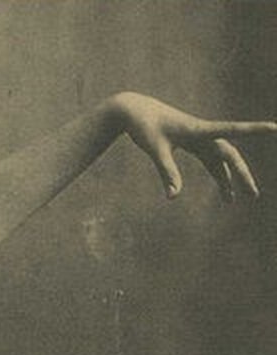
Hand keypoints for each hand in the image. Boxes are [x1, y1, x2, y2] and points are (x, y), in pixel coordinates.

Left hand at [110, 92, 276, 200]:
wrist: (134, 111)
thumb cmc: (144, 127)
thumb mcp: (156, 150)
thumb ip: (167, 172)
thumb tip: (174, 197)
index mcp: (199, 129)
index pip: (232, 130)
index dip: (255, 130)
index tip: (276, 129)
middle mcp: (204, 133)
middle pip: (229, 154)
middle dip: (242, 175)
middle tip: (253, 196)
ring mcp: (199, 138)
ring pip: (221, 159)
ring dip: (229, 179)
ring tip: (235, 201)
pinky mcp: (192, 142)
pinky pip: (211, 160)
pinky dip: (218, 175)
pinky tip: (224, 192)